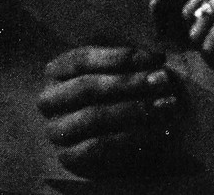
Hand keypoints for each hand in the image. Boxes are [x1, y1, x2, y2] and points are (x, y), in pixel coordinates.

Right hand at [37, 46, 183, 177]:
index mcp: (58, 70)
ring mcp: (56, 130)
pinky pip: (97, 147)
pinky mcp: (69, 156)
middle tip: (162, 79)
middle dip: (128, 82)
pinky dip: (129, 136)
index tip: (156, 57)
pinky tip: (155, 129)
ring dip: (132, 109)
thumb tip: (155, 59)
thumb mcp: (120, 66)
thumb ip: (131, 60)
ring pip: (92, 117)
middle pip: (87, 87)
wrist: (115, 129)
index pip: (83, 58)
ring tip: (164, 104)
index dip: (121, 56)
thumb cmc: (118, 87)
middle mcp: (50, 99)